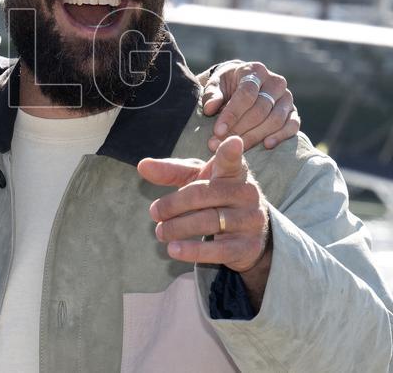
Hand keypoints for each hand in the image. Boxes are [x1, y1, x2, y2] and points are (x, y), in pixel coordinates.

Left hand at [138, 136, 270, 277]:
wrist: (248, 233)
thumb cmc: (216, 196)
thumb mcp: (196, 179)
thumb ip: (171, 171)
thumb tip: (142, 165)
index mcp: (234, 172)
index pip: (231, 161)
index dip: (230, 152)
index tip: (231, 141)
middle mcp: (246, 193)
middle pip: (202, 194)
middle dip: (173, 204)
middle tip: (154, 212)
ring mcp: (250, 220)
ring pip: (208, 221)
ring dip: (177, 228)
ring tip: (160, 232)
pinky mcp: (248, 246)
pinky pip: (218, 250)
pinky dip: (192, 251)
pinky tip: (174, 250)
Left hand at [197, 61, 299, 151]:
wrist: (242, 84)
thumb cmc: (227, 85)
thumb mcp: (216, 84)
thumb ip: (212, 95)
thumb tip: (209, 108)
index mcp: (255, 71)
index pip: (246, 94)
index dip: (232, 114)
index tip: (218, 131)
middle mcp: (275, 82)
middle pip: (260, 109)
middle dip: (240, 129)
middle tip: (223, 144)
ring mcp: (287, 96)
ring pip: (275, 119)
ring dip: (256, 136)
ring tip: (238, 148)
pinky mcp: (293, 111)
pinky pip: (292, 125)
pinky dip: (281, 136)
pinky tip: (267, 145)